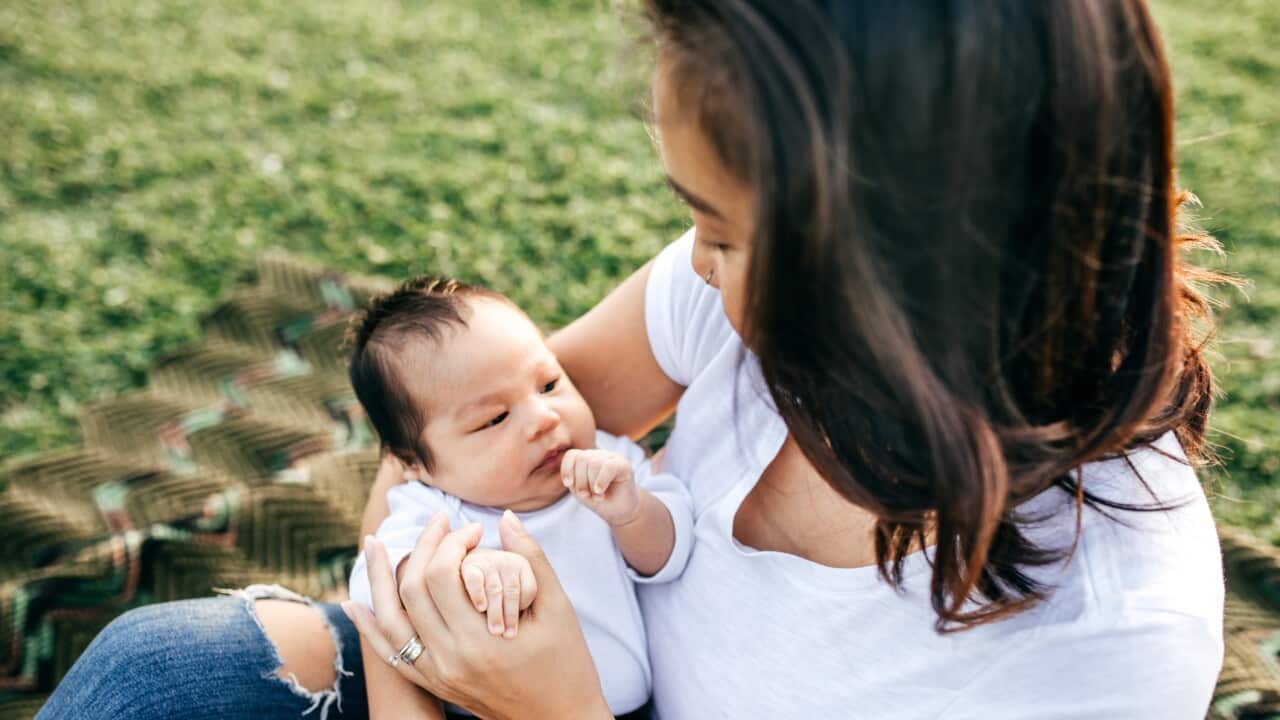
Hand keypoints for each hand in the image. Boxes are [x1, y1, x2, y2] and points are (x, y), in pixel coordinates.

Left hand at [343, 511, 610, 719]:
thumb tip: (507, 517)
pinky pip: (391, 654)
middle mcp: (450, 659)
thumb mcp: (559, 609)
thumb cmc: (568, 664)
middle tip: (440, 524)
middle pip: (412, 591)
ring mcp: (438, 675)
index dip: (452, 542)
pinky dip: (370, 627)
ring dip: (378, 579)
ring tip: (373, 545)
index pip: (442, 575)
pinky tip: (355, 602)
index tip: (474, 529)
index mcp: (481, 640)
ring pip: (390, 620)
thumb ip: (533, 559)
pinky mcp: (435, 684)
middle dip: (422, 548)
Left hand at [561, 448, 639, 526]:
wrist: (619, 512)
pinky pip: (609, 467)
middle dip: (580, 480)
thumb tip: (571, 477)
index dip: (567, 469)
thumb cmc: (599, 501)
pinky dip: (601, 480)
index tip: (568, 484)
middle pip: (582, 459)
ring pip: (594, 463)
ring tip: (596, 497)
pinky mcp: (624, 465)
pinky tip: (600, 491)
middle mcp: (598, 455)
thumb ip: (574, 482)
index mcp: (586, 460)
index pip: (572, 455)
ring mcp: (612, 458)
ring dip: (591, 483)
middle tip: (585, 495)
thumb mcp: (581, 492)